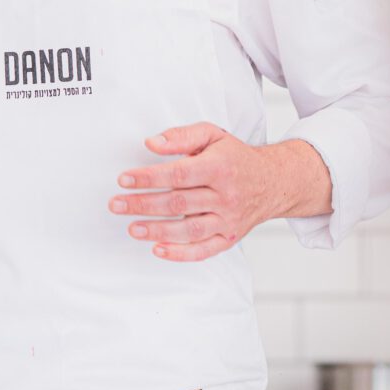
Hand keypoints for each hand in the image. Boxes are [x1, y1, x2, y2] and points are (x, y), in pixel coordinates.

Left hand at [110, 123, 332, 261]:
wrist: (273, 182)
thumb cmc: (235, 158)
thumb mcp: (213, 136)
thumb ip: (182, 136)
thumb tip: (152, 143)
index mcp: (220, 168)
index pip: (179, 175)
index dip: (149, 178)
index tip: (124, 180)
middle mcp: (226, 196)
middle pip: (178, 203)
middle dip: (143, 205)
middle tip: (116, 205)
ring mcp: (228, 220)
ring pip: (188, 230)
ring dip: (157, 231)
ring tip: (132, 228)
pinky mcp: (229, 238)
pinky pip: (204, 251)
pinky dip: (180, 254)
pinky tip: (158, 250)